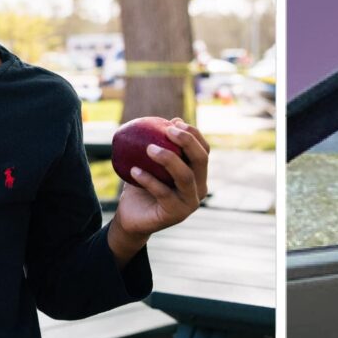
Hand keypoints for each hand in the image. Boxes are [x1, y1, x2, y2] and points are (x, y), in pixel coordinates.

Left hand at [111, 120, 209, 241]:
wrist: (132, 216)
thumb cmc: (143, 186)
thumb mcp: (151, 163)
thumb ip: (161, 144)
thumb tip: (170, 121)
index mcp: (198, 175)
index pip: (204, 151)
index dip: (194, 134)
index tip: (174, 122)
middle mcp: (199, 189)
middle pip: (201, 160)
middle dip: (187, 141)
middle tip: (167, 130)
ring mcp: (190, 203)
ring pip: (186, 176)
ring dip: (168, 159)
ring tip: (148, 148)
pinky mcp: (176, 214)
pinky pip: (163, 193)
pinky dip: (148, 180)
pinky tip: (134, 171)